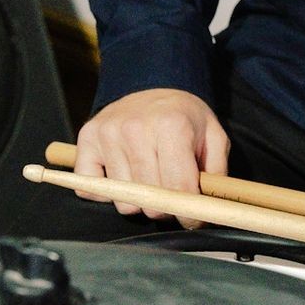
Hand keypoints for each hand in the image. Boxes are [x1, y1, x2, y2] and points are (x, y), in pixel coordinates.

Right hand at [74, 88, 229, 220]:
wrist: (150, 85)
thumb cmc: (183, 117)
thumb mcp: (213, 137)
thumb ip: (217, 173)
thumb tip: (207, 209)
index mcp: (171, 125)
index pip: (178, 188)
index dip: (189, 212)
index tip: (192, 218)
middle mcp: (135, 128)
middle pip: (150, 200)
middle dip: (165, 206)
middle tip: (170, 193)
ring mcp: (107, 134)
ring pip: (123, 200)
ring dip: (138, 200)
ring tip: (148, 179)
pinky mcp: (86, 139)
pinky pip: (90, 189)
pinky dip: (105, 192)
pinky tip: (122, 175)